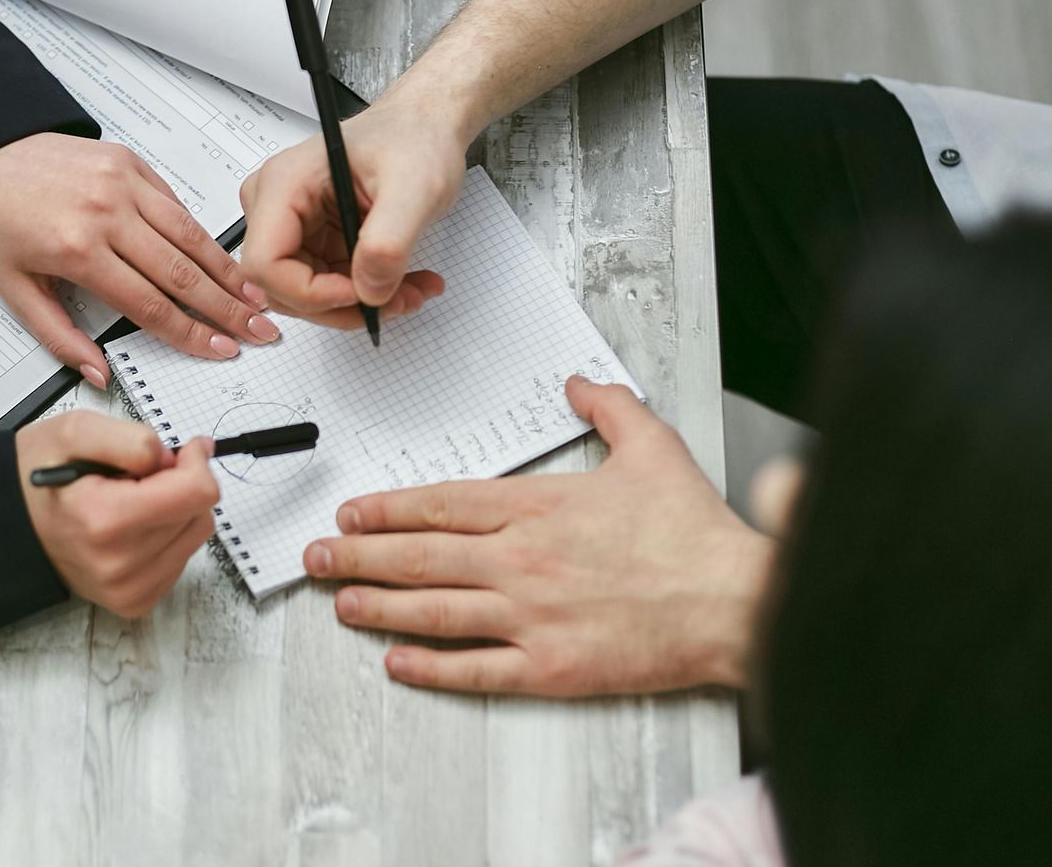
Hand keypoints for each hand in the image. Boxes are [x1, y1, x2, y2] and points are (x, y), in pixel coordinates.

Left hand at [0, 134, 279, 385]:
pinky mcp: (131, 162)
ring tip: (254, 296)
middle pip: (182, 272)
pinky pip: (175, 203)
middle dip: (227, 308)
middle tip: (258, 329)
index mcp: (77, 249)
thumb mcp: (14, 289)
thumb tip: (97, 372)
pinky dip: (200, 233)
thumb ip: (59, 337)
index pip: (150, 304)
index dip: (191, 333)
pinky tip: (220, 257)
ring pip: (190, 235)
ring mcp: (123, 182)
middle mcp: (106, 212)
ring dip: (227, 270)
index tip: (218, 348)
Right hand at [17, 411, 220, 617]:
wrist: (7, 524)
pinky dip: (166, 535)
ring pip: (194, 536)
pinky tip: (132, 526)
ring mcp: (127, 589)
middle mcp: (119, 564)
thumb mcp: (76, 430)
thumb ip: (134, 439)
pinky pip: (179, 560)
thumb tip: (177, 459)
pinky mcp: (134, 601)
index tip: (180, 451)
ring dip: (174, 510)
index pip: (198, 492)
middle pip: (200, 513)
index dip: (195, 462)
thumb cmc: (38, 476)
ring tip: (130, 500)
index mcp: (106, 519)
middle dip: (180, 484)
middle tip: (140, 475)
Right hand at [238, 97, 461, 328]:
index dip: (309, 292)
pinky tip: (401, 281)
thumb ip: (388, 242)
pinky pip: (326, 286)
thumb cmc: (414, 139)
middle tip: (396, 300)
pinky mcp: (313, 239)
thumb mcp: (415, 187)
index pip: (264, 263)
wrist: (425, 129)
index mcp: (285, 183)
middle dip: (342, 305)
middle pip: (281, 287)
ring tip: (408, 290)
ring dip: (359, 303)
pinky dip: (365, 293)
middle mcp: (277, 204)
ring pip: (306, 294)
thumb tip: (368, 291)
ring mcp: (293, 225)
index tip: (360, 293)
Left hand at [302, 377, 774, 695]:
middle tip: (316, 559)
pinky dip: (430, 668)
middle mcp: (521, 561)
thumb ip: (607, 407)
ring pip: (433, 612)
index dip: (387, 508)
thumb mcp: (652, 447)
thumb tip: (576, 381)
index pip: (441, 504)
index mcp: (536, 508)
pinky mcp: (550, 668)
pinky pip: (475, 670)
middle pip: (419, 556)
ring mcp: (531, 618)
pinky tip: (397, 663)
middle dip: (358, 556)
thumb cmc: (694, 534)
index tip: (351, 512)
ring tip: (340, 604)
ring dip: (378, 607)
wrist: (735, 603)